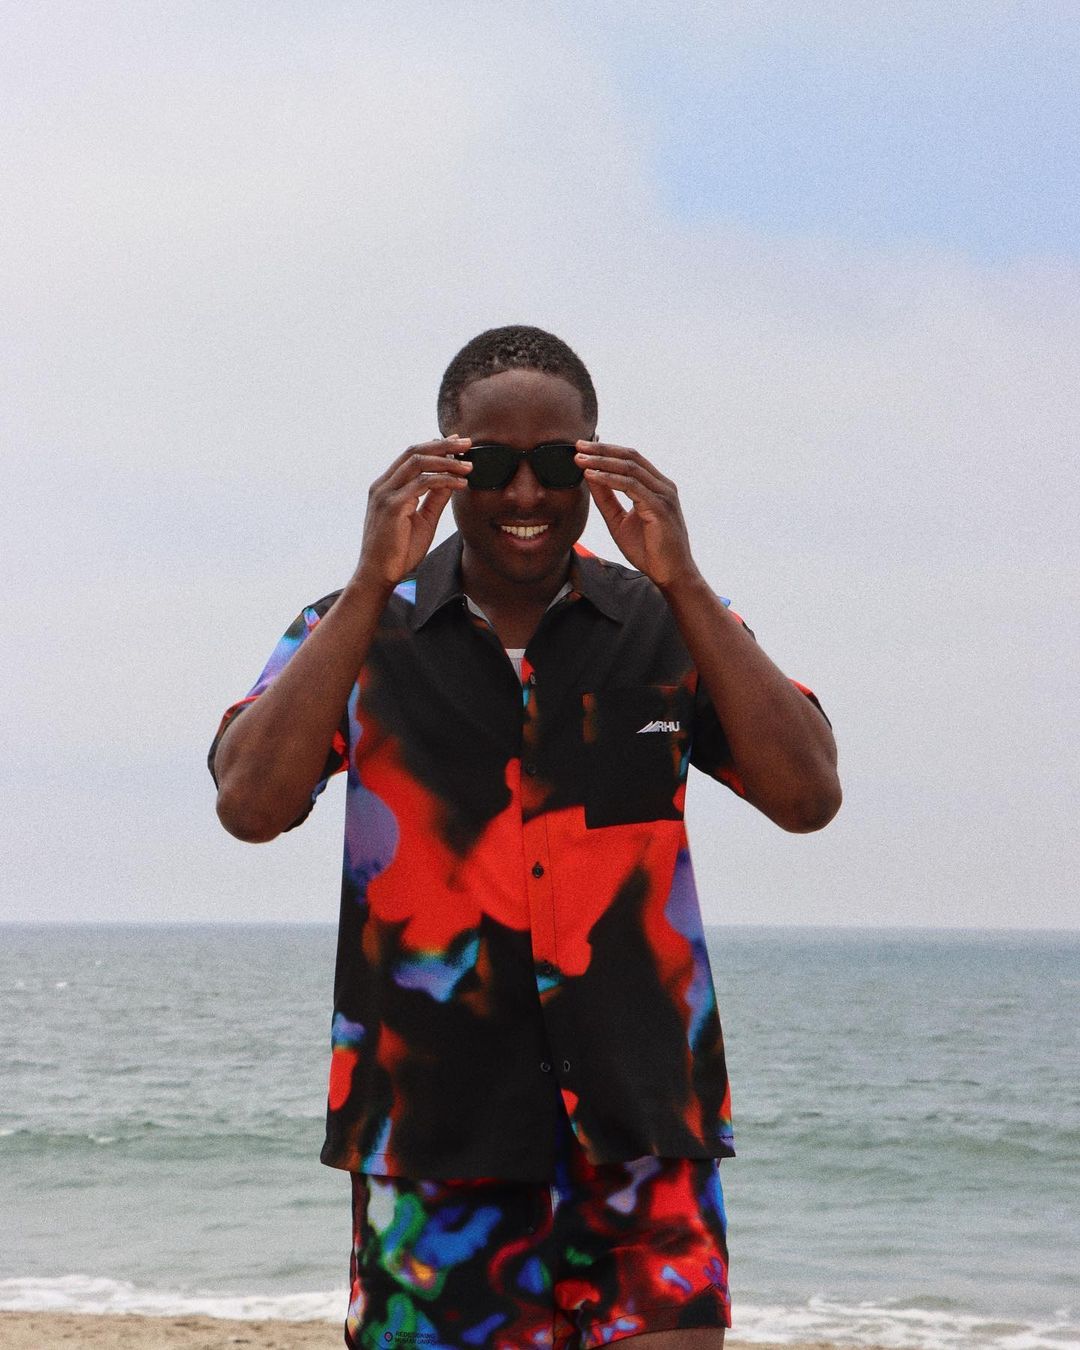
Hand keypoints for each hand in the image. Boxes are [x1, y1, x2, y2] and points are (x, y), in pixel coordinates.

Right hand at [357, 438, 471, 587]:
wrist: (379, 575)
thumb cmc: (398, 552)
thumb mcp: (422, 520)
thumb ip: (434, 499)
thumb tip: (451, 481)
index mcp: (386, 487)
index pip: (410, 456)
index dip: (434, 446)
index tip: (457, 443)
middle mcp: (382, 486)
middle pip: (414, 451)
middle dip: (443, 445)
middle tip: (467, 443)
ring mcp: (385, 494)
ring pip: (418, 462)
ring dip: (446, 460)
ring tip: (468, 464)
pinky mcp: (392, 506)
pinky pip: (422, 484)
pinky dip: (444, 480)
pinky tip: (460, 484)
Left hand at [575, 441, 698, 588]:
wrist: (670, 575)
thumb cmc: (648, 550)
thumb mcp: (619, 520)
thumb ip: (606, 498)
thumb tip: (589, 475)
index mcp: (656, 487)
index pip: (630, 459)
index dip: (606, 450)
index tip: (582, 447)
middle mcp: (663, 486)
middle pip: (630, 456)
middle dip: (602, 449)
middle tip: (578, 445)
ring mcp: (664, 495)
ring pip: (630, 468)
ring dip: (602, 461)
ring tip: (580, 459)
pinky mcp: (660, 508)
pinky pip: (631, 486)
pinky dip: (609, 480)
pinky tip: (592, 476)